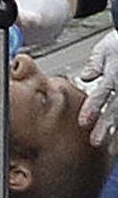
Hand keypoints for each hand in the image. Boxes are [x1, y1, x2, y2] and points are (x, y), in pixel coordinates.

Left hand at [78, 30, 117, 154]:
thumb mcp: (107, 48)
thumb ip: (96, 63)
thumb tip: (86, 77)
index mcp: (114, 74)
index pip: (101, 94)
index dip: (92, 108)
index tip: (83, 122)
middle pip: (115, 109)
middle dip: (105, 126)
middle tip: (96, 142)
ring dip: (117, 132)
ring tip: (111, 149)